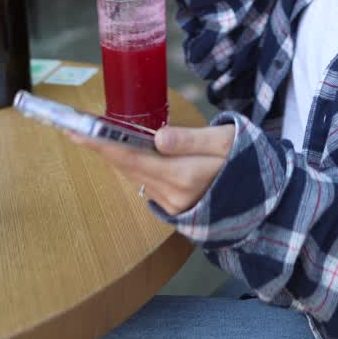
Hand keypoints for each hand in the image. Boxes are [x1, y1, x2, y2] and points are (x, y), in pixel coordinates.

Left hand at [71, 123, 235, 216]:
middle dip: (100, 148)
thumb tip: (158, 136)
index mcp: (185, 175)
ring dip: (113, 157)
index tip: (79, 132)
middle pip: (127, 167)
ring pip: (134, 175)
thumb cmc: (246, 159)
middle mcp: (173, 194)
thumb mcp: (225, 141)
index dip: (103, 144)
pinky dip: (130, 166)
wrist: (263, 197)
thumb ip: (190, 139)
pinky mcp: (173, 209)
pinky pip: (144, 183)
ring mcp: (172, 205)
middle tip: (74, 129)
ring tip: (90, 137)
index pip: (133, 157)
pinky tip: (121, 153)